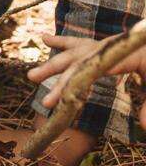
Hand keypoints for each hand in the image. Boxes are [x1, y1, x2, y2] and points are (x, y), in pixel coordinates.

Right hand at [30, 33, 145, 128]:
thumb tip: (144, 126)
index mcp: (130, 54)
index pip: (95, 68)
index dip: (75, 84)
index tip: (60, 100)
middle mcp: (116, 47)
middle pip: (81, 61)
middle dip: (60, 78)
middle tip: (43, 96)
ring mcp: (113, 46)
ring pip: (78, 52)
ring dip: (54, 64)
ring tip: (32, 76)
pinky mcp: (114, 50)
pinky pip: (85, 43)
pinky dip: (64, 41)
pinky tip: (44, 38)